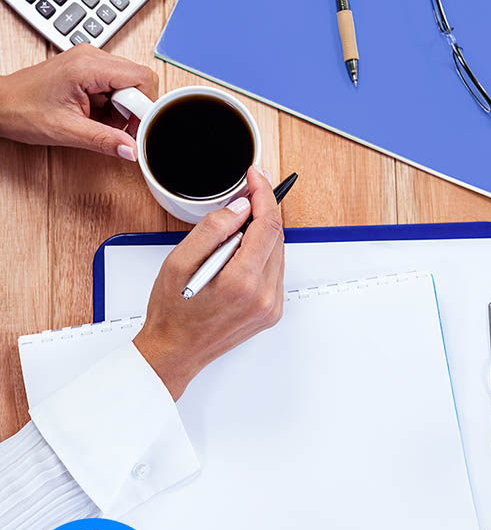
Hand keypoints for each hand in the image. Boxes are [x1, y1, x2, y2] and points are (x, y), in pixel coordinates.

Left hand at [0, 44, 157, 159]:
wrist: (0, 104)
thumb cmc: (23, 111)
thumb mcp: (67, 131)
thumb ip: (104, 141)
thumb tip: (132, 151)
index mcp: (87, 66)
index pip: (140, 77)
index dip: (146, 105)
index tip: (137, 127)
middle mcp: (91, 56)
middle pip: (137, 79)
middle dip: (134, 108)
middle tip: (115, 127)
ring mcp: (89, 60)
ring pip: (127, 83)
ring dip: (121, 108)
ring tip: (97, 121)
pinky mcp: (86, 69)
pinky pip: (113, 86)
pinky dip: (110, 105)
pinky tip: (93, 114)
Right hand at [134, 166, 283, 399]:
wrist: (175, 351)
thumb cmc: (172, 313)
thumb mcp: (179, 262)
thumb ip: (212, 229)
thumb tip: (241, 208)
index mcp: (242, 282)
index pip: (267, 224)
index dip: (263, 193)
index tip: (256, 177)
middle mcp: (264, 296)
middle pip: (277, 236)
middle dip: (262, 211)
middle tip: (245, 195)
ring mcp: (270, 306)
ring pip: (278, 253)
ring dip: (262, 233)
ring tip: (234, 230)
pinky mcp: (271, 312)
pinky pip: (274, 271)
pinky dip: (261, 255)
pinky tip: (239, 255)